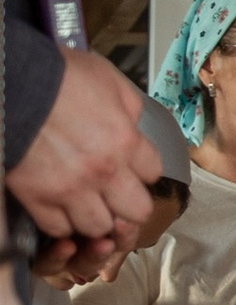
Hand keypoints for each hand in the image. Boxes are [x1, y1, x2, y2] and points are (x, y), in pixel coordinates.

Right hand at [9, 48, 155, 254]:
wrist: (13, 84)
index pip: (153, 173)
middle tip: (116, 194)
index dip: (142, 169)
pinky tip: (60, 207)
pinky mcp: (38, 198)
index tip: (131, 165)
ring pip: (99, 227)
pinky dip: (61, 222)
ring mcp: (71, 189)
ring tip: (87, 203)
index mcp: (125, 141)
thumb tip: (134, 123)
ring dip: (96, 216)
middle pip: (137, 212)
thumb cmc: (57, 75)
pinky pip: (58, 228)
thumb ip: (129, 106)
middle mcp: (104, 172)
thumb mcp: (107, 78)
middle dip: (129, 203)